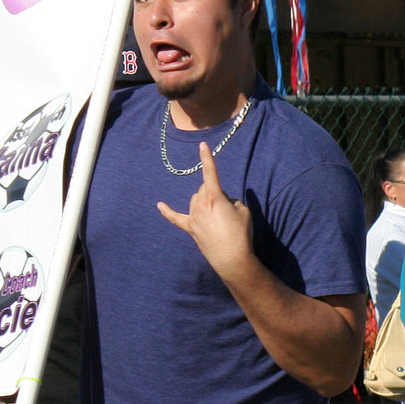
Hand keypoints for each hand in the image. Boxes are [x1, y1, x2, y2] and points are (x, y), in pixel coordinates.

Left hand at [157, 142, 255, 282]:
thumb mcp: (244, 211)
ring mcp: (193, 217)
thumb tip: (223, 201)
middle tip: (229, 210)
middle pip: (204, 189)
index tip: (202, 145)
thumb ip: (232, 200)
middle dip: (216, 193)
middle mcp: (200, 204)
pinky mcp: (190, 228)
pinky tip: (160, 205)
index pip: (210, 173)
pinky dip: (168, 211)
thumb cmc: (241, 234)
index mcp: (214, 197)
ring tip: (220, 217)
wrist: (232, 258)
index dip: (207, 158)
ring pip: (196, 199)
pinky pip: (176, 218)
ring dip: (206, 201)